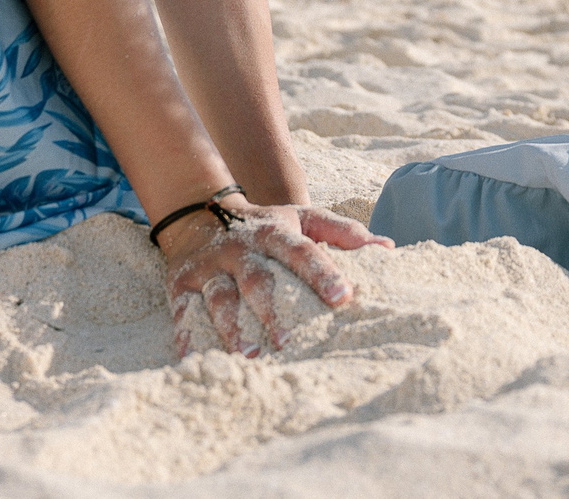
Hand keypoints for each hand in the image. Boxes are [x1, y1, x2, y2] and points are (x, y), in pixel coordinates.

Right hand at [158, 200, 391, 356]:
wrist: (199, 211)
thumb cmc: (264, 225)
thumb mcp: (301, 217)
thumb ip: (341, 231)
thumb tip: (387, 247)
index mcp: (273, 233)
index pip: (302, 252)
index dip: (323, 273)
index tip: (345, 298)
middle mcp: (240, 248)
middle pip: (257, 279)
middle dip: (272, 310)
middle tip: (288, 342)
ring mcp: (209, 266)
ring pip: (220, 298)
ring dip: (232, 328)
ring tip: (250, 356)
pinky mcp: (181, 282)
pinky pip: (183, 310)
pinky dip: (187, 334)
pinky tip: (193, 358)